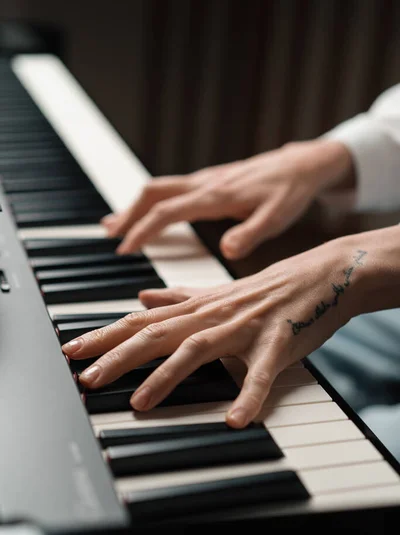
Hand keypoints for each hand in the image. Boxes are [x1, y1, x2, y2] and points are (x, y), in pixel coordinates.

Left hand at [62, 235, 366, 427]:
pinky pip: (261, 372)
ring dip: (167, 377)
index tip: (72, 351)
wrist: (317, 276)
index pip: (140, 321)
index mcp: (196, 307)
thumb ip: (177, 298)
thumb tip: (142, 297)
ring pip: (198, 350)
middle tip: (88, 378)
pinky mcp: (277, 342)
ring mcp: (243, 328)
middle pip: (157, 334)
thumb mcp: (214, 293)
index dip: (105, 335)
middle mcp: (212, 315)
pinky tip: (236, 420)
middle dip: (118, 357)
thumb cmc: (263, 290)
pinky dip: (249, 395)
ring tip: (140, 403)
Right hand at [102, 139, 353, 259]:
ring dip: (136, 206)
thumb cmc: (290, 191)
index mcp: (215, 195)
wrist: (302, 164)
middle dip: (128, 213)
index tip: (126, 248)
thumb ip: (250, 234)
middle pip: (153, 192)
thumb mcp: (276, 217)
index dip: (143, 229)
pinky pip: (173, 189)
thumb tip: (228, 251)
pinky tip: (153, 213)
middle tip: (110, 235)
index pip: (167, 211)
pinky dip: (154, 202)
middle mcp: (205, 183)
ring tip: (117, 225)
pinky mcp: (212, 181)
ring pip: (160, 188)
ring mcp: (206, 180)